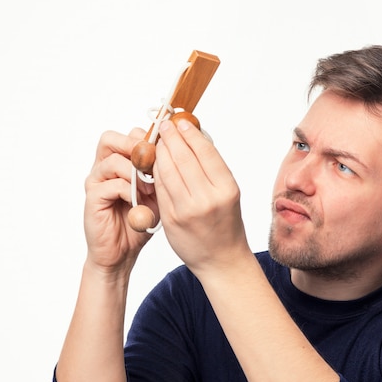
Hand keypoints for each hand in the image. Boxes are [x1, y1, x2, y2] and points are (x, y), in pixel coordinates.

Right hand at [83, 128, 157, 276]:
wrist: (123, 250)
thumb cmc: (142, 219)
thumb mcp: (160, 191)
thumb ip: (164, 171)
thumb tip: (183, 150)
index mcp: (121, 160)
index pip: (130, 134)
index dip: (149, 138)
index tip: (169, 148)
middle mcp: (104, 166)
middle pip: (111, 139)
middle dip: (136, 147)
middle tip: (154, 161)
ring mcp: (96, 181)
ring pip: (112, 160)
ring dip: (135, 172)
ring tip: (151, 187)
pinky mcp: (93, 198)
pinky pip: (110, 185)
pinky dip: (129, 190)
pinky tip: (140, 201)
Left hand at [153, 119, 251, 274]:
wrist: (221, 259)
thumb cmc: (226, 223)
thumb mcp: (227, 193)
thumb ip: (212, 168)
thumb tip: (194, 137)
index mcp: (226, 189)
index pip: (205, 152)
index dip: (190, 133)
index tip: (180, 121)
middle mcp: (207, 199)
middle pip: (183, 158)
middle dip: (170, 137)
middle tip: (163, 125)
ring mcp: (187, 210)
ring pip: (166, 170)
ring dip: (159, 152)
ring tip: (157, 140)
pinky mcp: (170, 218)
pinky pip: (159, 187)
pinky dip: (154, 171)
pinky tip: (154, 161)